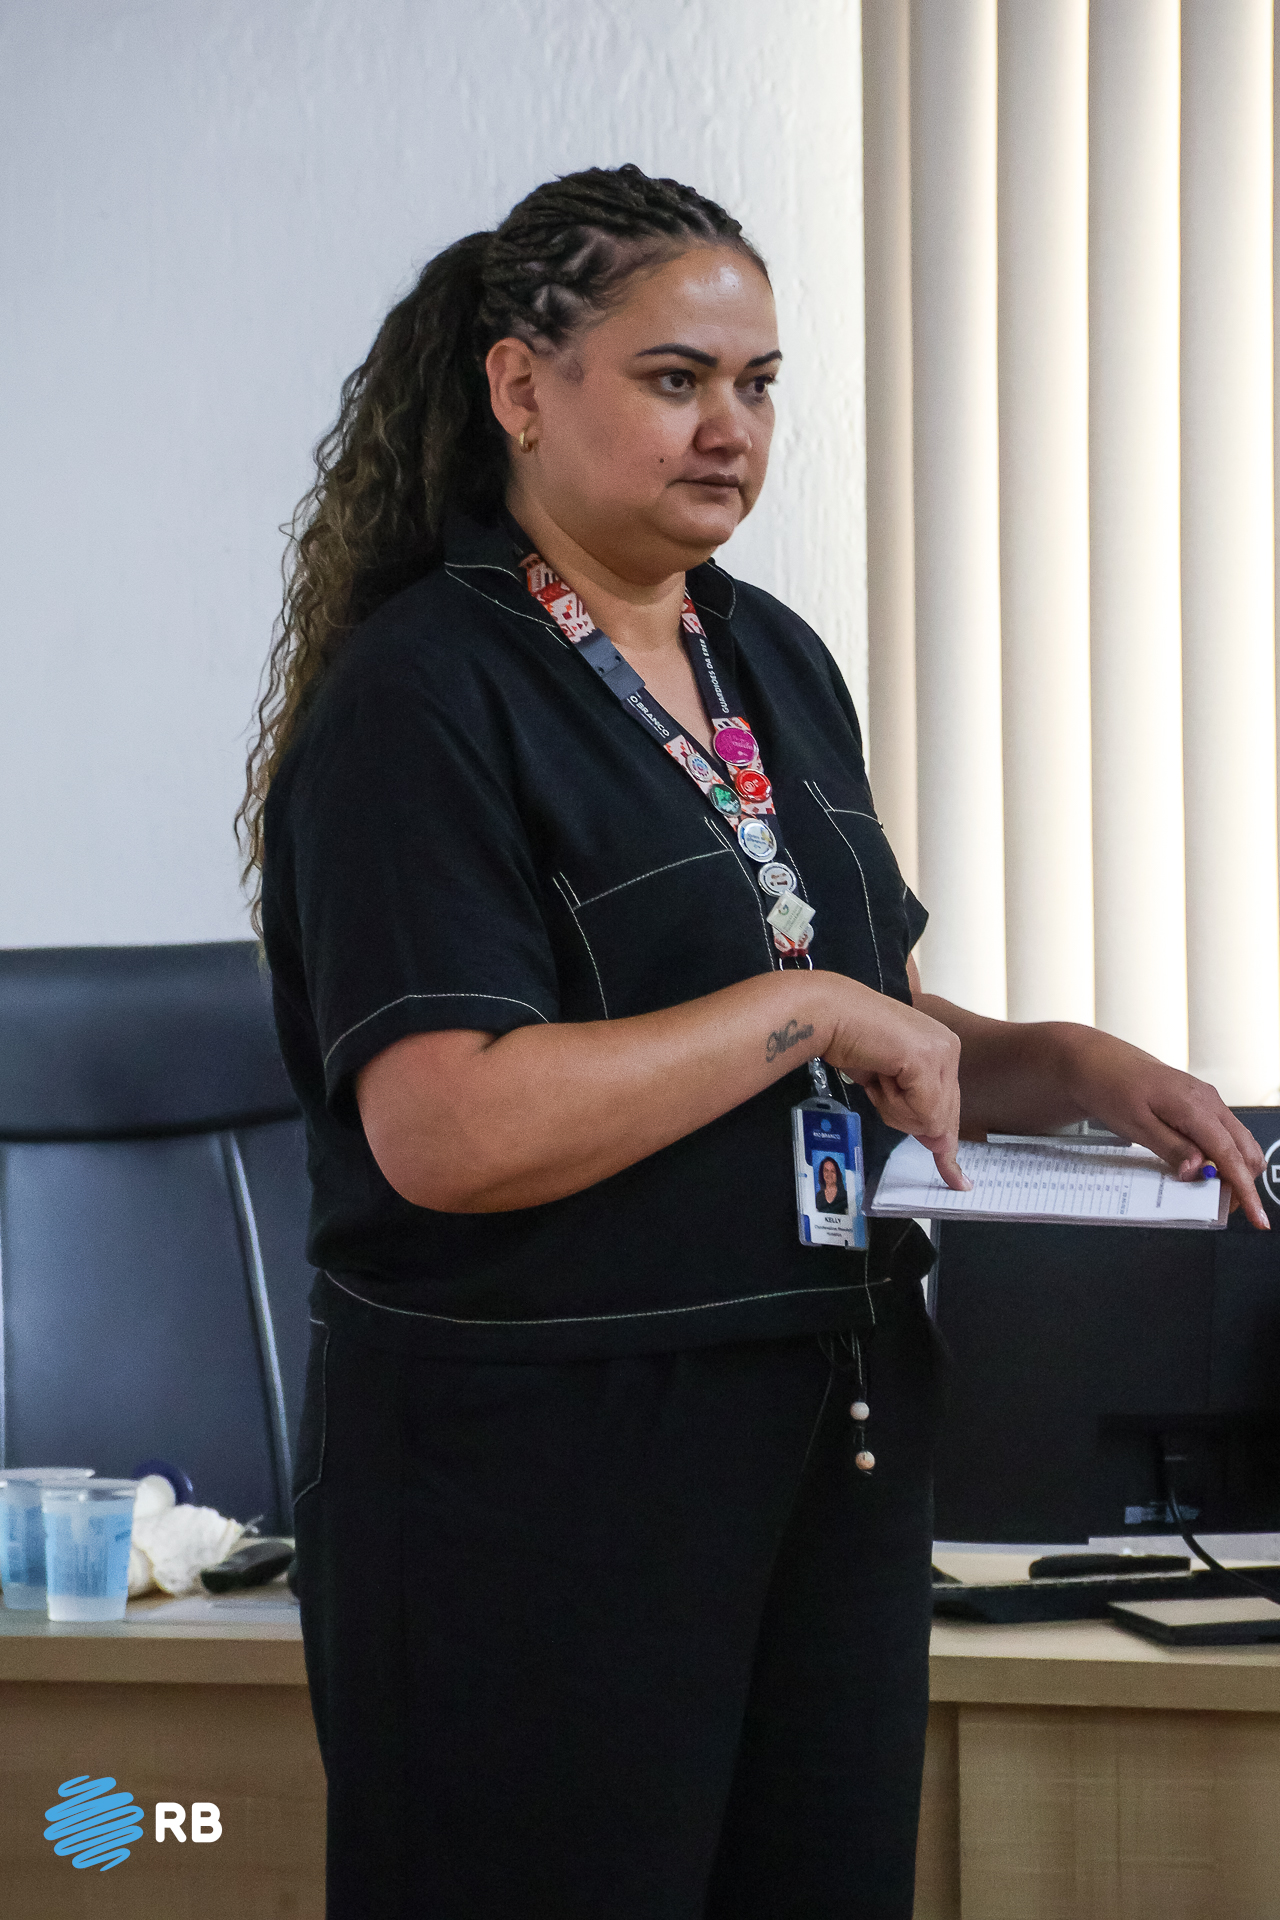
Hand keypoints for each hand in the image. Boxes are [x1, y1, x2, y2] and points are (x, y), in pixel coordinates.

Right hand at [825, 985, 969, 1190]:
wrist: (828, 1013)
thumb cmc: (849, 1041)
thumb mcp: (886, 1081)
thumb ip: (914, 1107)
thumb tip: (937, 1144)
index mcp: (942, 1048)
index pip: (949, 1106)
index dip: (946, 1144)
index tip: (958, 1181)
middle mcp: (948, 1048)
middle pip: (942, 1118)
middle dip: (905, 1115)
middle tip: (881, 1081)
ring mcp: (941, 1053)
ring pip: (931, 1120)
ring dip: (893, 1107)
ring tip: (875, 1073)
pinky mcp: (926, 1061)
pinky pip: (921, 1113)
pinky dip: (893, 1104)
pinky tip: (879, 1075)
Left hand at [1064, 1030, 1267, 1227]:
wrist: (1100, 1064)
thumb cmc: (1113, 1088)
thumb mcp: (1136, 1126)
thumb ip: (1171, 1149)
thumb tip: (1198, 1171)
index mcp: (1194, 1105)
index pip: (1230, 1155)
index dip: (1245, 1189)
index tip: (1256, 1216)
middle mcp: (1208, 1100)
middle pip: (1246, 1151)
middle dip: (1240, 1181)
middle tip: (1217, 1203)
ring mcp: (1208, 1100)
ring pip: (1239, 1143)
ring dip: (1232, 1169)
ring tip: (1206, 1185)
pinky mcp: (1202, 1103)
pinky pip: (1224, 1133)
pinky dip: (1222, 1155)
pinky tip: (1201, 1165)